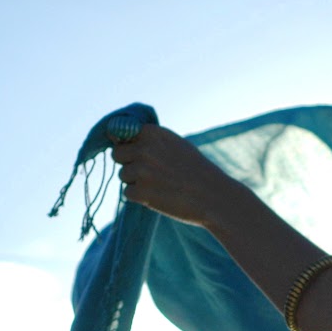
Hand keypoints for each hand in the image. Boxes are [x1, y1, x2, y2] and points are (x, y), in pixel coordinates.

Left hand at [111, 125, 243, 228]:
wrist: (214, 197)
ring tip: (160, 185)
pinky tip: (159, 196)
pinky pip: (127, 193)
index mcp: (152, 133)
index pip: (121, 134)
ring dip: (136, 182)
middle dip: (129, 164)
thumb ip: (150, 141)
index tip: (142, 155)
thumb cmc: (197, 171)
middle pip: (117, 155)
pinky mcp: (140, 192)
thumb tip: (120, 138)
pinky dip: (140, 197)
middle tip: (150, 173)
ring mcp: (141, 170)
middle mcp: (144, 148)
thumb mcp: (176, 144)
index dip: (130, 146)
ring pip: (123, 175)